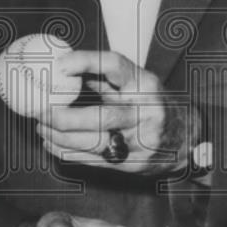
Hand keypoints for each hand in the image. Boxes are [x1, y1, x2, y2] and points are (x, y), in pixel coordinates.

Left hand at [36, 50, 196, 175]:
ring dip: (61, 138)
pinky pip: (95, 160)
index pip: (115, 66)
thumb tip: (64, 67)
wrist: (185, 139)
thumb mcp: (136, 84)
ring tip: (41, 128)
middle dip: (65, 117)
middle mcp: (147, 112)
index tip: (59, 65)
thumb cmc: (151, 105)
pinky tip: (51, 144)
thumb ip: (105, 77)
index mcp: (145, 84)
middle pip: (102, 116)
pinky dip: (68, 153)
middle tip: (41, 112)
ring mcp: (143, 141)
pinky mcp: (134, 164)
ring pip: (96, 143)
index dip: (86, 62)